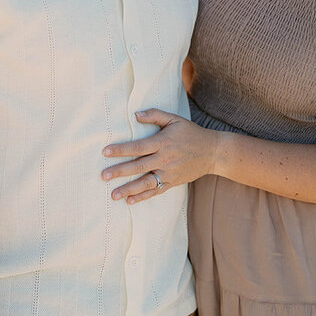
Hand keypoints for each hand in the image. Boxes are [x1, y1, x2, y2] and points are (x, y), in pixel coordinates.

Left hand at [100, 109, 219, 203]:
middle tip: (103, 176)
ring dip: (129, 189)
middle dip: (120, 171)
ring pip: (146, 182)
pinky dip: (143, 196)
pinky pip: (156, 191)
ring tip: (113, 194)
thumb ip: (155, 115)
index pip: (138, 147)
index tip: (105, 152)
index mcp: (163, 142)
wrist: (212, 152)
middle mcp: (165, 159)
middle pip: (139, 166)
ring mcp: (169, 173)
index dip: (121, 149)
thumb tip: (136, 115)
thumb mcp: (175, 119)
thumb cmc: (191, 133)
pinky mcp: (173, 182)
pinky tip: (130, 200)